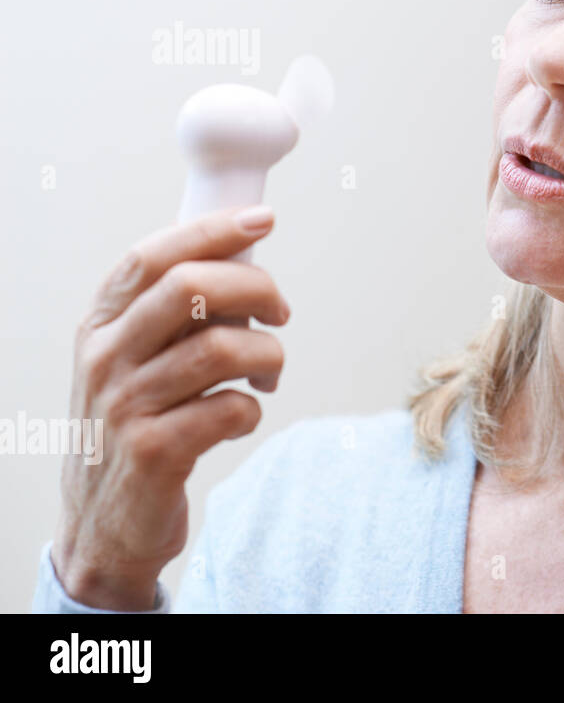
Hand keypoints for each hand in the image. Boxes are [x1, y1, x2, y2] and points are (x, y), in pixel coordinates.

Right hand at [51, 206, 289, 609]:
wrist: (103, 526)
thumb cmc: (135, 427)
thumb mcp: (133, 362)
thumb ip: (173, 314)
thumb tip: (244, 261)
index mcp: (100, 326)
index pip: (152, 256)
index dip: (211, 230)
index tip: (263, 220)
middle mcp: (105, 360)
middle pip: (190, 288)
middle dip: (256, 288)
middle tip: (280, 312)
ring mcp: (124, 407)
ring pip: (220, 348)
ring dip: (266, 354)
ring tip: (268, 371)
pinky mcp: (153, 453)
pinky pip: (229, 409)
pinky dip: (252, 407)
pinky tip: (243, 415)